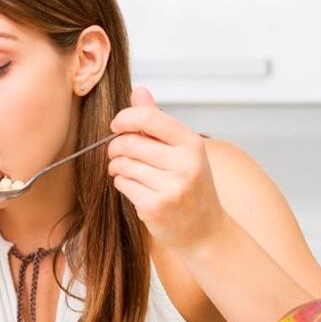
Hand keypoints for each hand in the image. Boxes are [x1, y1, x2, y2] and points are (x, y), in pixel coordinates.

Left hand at [108, 86, 227, 252]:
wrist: (204, 230)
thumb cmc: (192, 187)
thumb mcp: (182, 151)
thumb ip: (158, 121)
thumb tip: (139, 91)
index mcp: (192, 144)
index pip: (150, 117)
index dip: (126, 118)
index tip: (116, 125)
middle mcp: (185, 164)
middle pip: (131, 142)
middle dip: (115, 146)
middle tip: (116, 153)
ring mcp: (171, 187)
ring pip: (123, 164)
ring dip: (116, 166)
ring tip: (123, 170)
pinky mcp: (155, 207)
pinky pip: (122, 184)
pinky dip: (121, 183)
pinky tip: (133, 187)